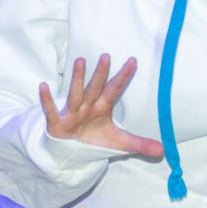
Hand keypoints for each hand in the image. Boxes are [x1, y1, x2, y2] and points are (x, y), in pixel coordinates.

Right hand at [40, 54, 162, 157]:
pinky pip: (52, 111)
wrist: (71, 151)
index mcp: (102, 107)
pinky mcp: (57, 124)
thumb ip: (140, 144)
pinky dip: (47, 100)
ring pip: (75, 95)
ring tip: (79, 61)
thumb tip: (163, 150)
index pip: (114, 90)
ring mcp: (72, 113)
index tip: (133, 61)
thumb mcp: (119, 143)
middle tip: (106, 56)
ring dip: (77, 79)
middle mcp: (88, 107)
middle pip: (95, 88)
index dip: (123, 77)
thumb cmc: (94, 139)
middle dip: (101, 74)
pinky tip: (43, 86)